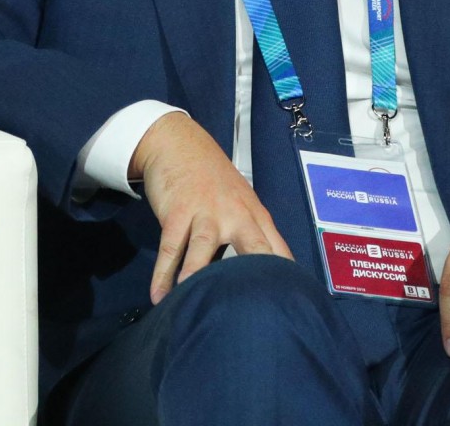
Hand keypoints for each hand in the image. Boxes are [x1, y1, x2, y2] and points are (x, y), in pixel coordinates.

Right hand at [130, 112, 292, 303]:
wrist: (180, 144)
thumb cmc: (214, 181)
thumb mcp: (240, 205)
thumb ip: (252, 237)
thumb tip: (260, 280)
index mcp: (255, 216)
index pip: (278, 249)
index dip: (286, 276)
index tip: (290, 304)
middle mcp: (236, 215)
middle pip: (254, 246)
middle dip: (258, 273)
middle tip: (258, 305)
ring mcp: (206, 212)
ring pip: (206, 246)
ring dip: (198, 273)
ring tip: (194, 298)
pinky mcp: (177, 212)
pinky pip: (171, 248)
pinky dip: (163, 274)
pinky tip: (159, 296)